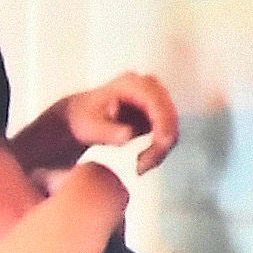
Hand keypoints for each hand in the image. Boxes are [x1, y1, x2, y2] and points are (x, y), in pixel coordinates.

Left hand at [57, 70, 178, 170]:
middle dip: (162, 143)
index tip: (161, 145)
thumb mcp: (90, 126)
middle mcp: (148, 85)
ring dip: (160, 148)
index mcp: (132, 84)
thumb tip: (129, 135)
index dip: (163, 123)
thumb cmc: (83, 118)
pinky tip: (141, 160)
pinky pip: (166, 131)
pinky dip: (158, 148)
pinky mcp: (157, 111)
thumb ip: (108, 130)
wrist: (81, 115)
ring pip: (170, 125)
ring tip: (139, 167)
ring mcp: (155, 97)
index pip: (157, 102)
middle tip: (142, 167)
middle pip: (169, 114)